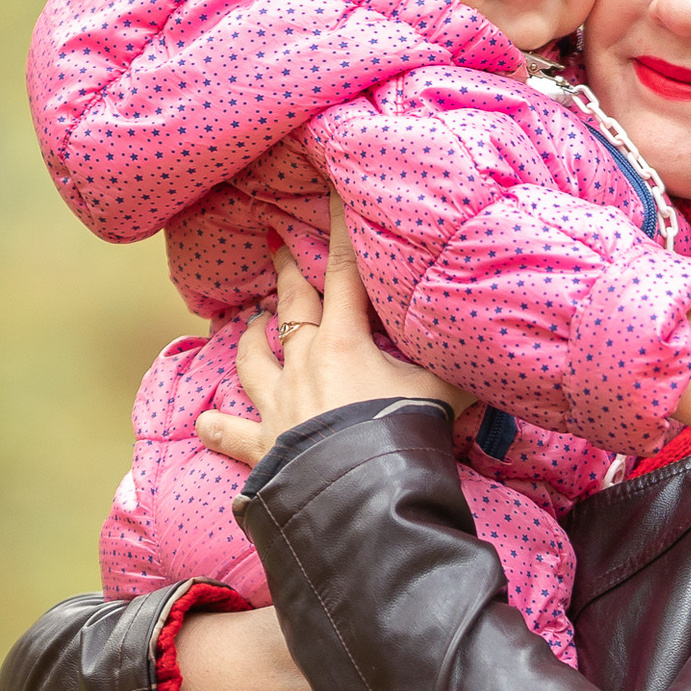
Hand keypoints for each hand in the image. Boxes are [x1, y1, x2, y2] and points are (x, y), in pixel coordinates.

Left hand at [192, 207, 470, 471]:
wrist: (362, 496)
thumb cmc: (403, 437)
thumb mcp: (445, 390)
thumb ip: (456, 359)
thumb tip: (488, 338)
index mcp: (344, 342)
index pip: (344, 273)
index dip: (340, 231)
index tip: (331, 194)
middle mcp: (303, 365)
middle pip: (292, 307)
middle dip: (286, 272)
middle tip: (274, 242)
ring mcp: (277, 405)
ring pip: (252, 360)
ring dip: (249, 338)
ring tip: (248, 323)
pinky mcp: (263, 447)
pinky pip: (230, 433)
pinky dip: (216, 426)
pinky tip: (202, 420)